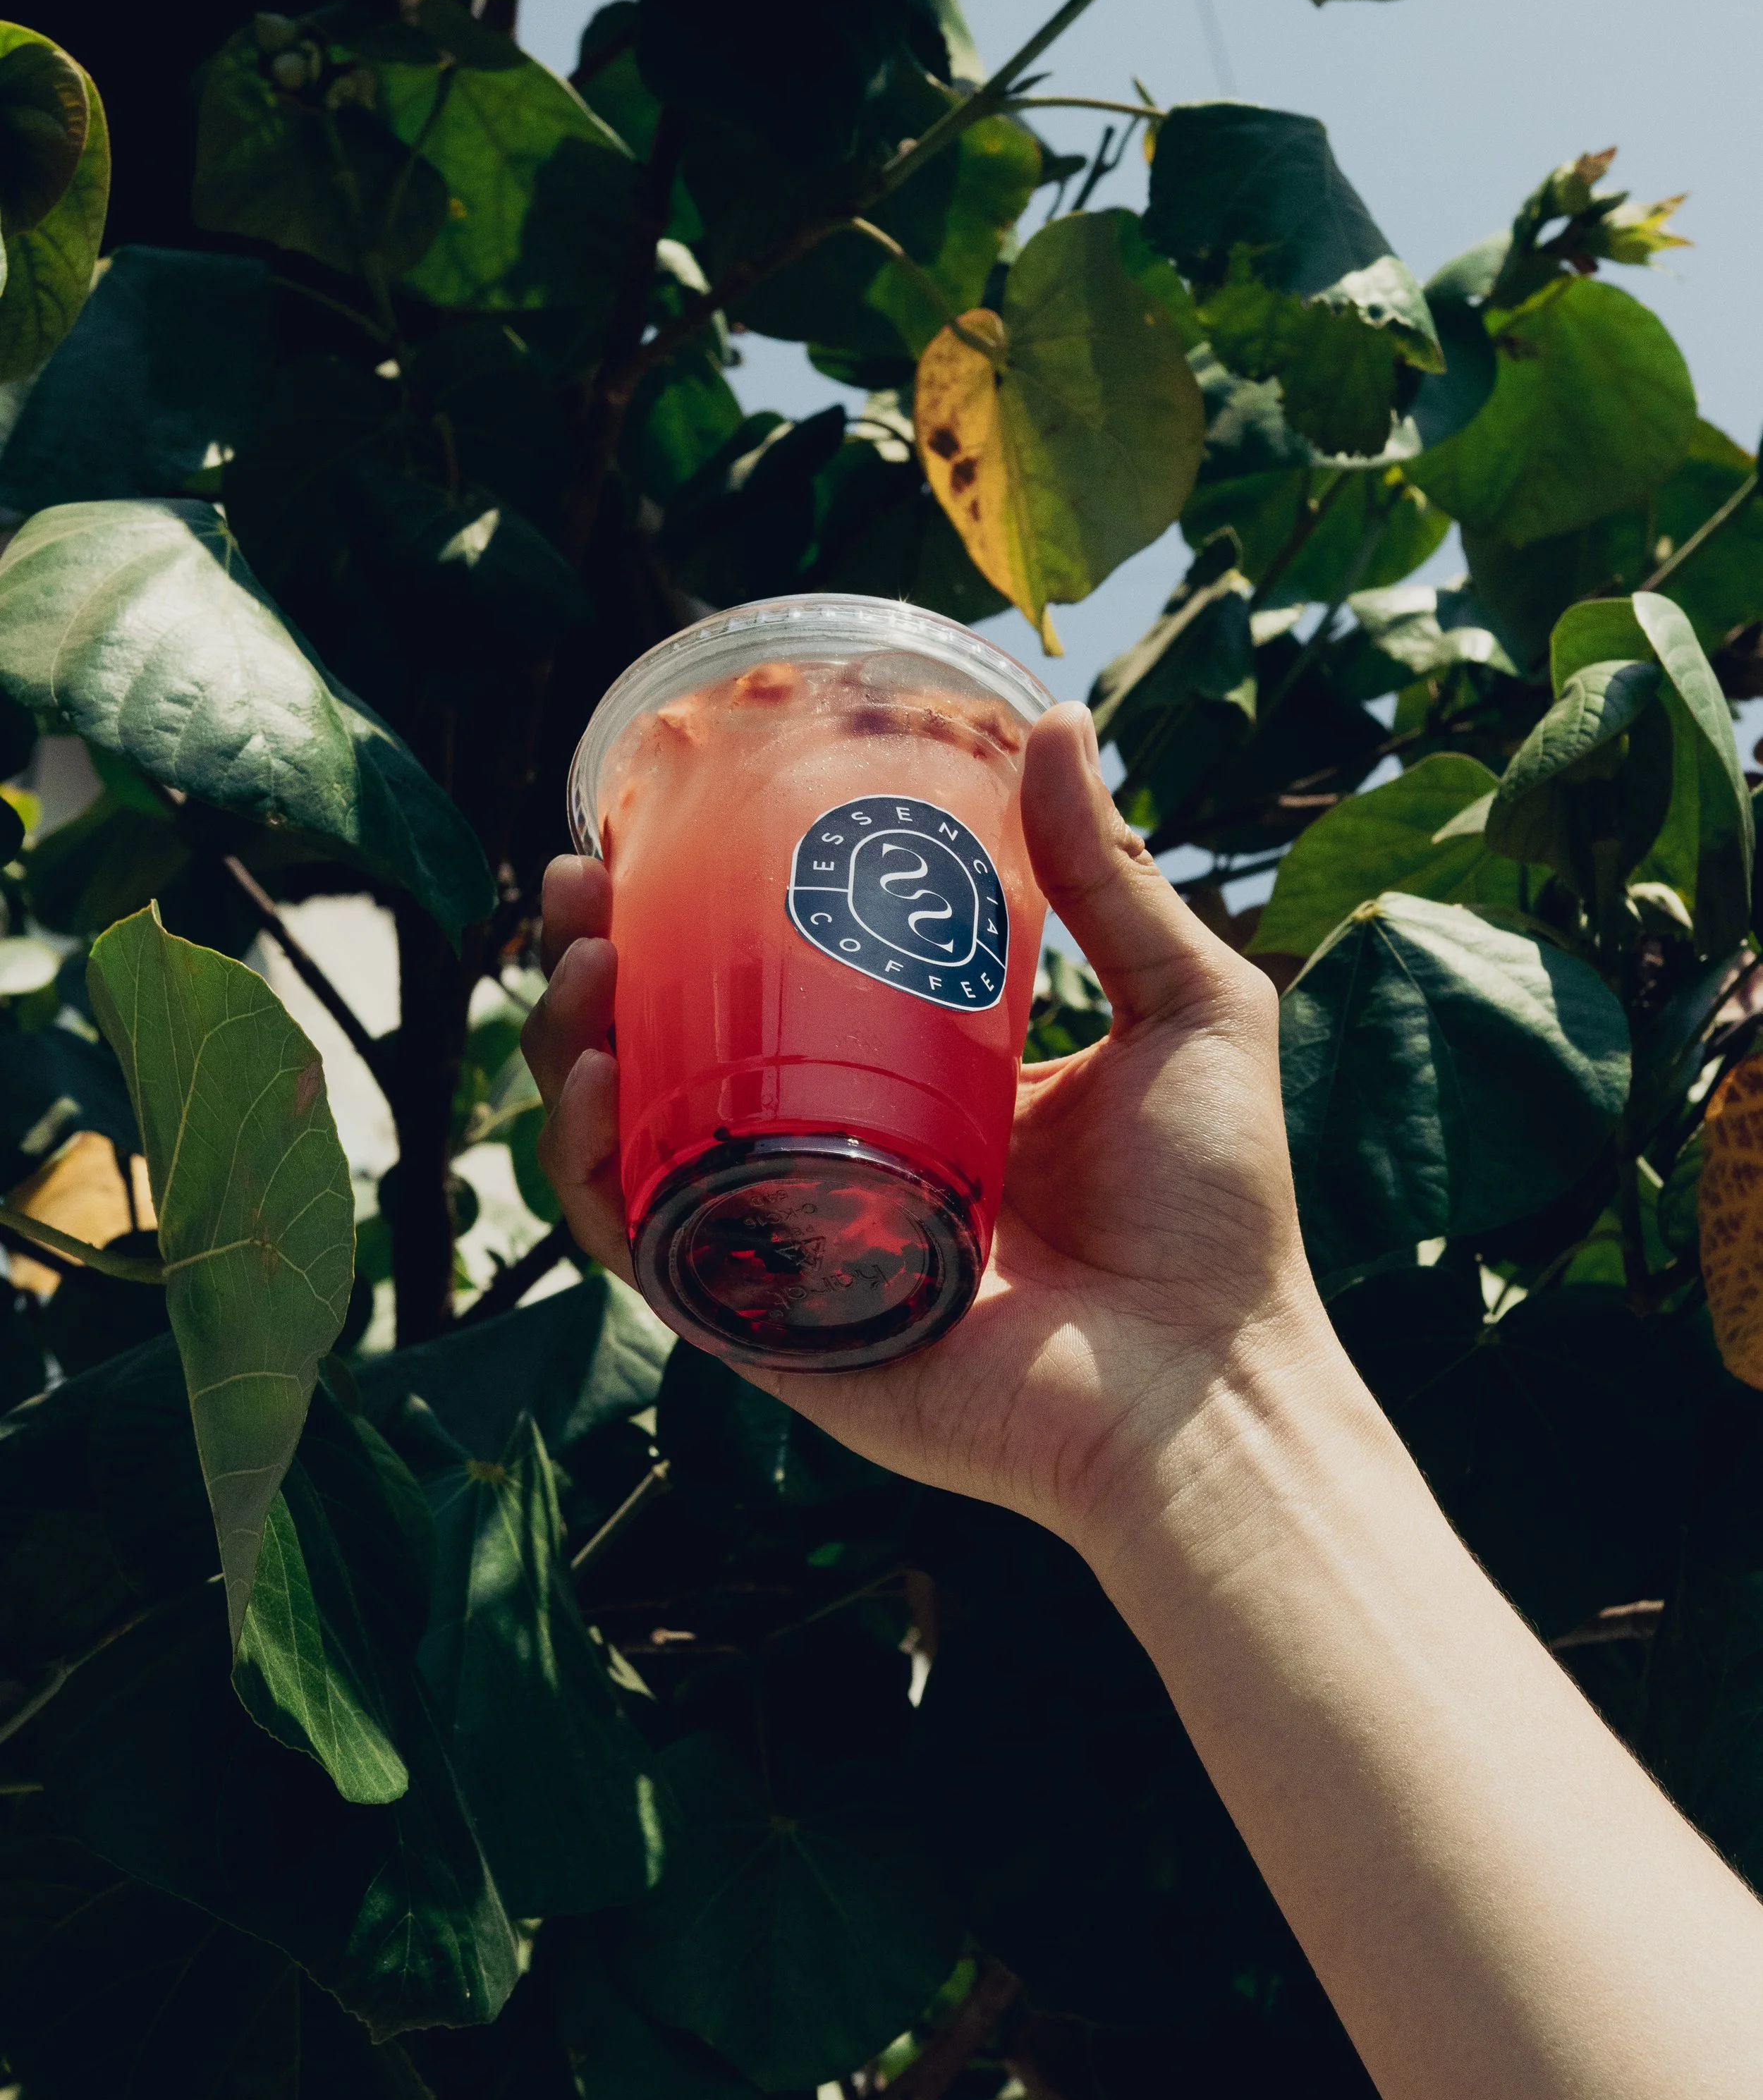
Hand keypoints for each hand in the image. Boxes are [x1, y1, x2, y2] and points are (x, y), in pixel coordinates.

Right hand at [521, 703, 1323, 1562]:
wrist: (1207, 1382)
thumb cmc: (1214, 1212)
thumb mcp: (1181, 1004)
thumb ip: (1113, 877)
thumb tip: (1059, 717)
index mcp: (908, 1088)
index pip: (763, 988)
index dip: (682, 917)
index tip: (634, 840)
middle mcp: (833, 1160)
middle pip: (671, 1057)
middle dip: (596, 973)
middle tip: (580, 900)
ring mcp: (794, 1245)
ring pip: (637, 1147)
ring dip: (573, 1059)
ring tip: (580, 980)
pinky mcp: (773, 1331)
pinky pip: (653, 1254)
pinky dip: (598, 1181)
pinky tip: (600, 1095)